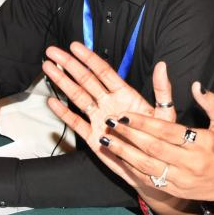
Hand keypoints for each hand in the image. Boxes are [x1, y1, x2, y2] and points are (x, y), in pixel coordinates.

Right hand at [43, 42, 175, 193]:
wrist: (154, 168)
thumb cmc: (161, 140)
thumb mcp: (165, 115)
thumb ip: (162, 90)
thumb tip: (162, 65)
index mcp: (125, 95)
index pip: (103, 72)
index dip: (89, 58)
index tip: (74, 46)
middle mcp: (109, 103)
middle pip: (85, 80)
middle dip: (69, 65)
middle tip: (52, 52)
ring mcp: (99, 119)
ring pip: (77, 97)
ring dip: (62, 82)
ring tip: (48, 68)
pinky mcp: (93, 137)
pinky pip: (76, 122)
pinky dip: (64, 113)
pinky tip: (52, 102)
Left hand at [99, 82, 213, 205]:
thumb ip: (211, 103)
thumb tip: (196, 85)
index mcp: (200, 143)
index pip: (166, 131)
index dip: (143, 123)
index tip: (125, 114)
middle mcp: (189, 162)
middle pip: (152, 148)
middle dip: (129, 135)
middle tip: (109, 123)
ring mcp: (181, 179)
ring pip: (147, 166)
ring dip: (124, 153)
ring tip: (106, 140)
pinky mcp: (175, 191)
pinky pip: (149, 180)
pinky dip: (132, 169)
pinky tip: (118, 159)